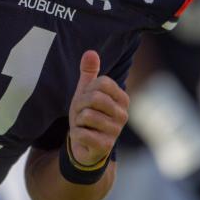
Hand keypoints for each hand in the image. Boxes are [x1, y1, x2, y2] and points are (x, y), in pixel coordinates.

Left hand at [68, 50, 129, 164]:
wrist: (85, 147)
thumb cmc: (87, 116)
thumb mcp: (86, 92)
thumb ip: (89, 72)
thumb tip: (90, 52)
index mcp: (122, 98)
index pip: (102, 82)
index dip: (87, 90)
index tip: (86, 100)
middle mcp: (123, 114)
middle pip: (94, 98)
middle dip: (80, 106)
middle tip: (81, 114)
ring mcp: (116, 131)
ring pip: (86, 115)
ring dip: (77, 121)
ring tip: (83, 126)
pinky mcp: (105, 146)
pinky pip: (81, 133)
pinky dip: (76, 134)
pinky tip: (83, 138)